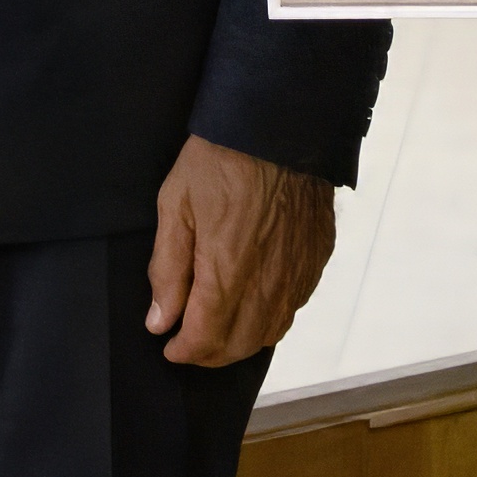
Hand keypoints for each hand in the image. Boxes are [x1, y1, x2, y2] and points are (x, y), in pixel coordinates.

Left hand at [145, 135, 336, 367]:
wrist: (279, 123)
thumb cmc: (220, 159)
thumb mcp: (176, 207)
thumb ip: (167, 270)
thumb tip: (159, 321)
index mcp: (228, 272)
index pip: (205, 338)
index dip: (183, 351)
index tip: (168, 346)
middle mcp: (268, 283)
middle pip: (239, 345)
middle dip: (209, 353)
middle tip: (189, 341)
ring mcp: (298, 272)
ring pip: (270, 332)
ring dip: (241, 339)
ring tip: (220, 327)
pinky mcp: (317, 257)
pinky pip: (294, 306)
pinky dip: (270, 316)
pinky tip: (255, 300)